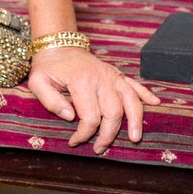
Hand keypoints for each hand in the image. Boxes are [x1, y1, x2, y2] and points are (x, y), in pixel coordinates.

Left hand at [28, 47, 159, 153]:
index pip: (90, 117)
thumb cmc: (48, 66)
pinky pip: (135, 84)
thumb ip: (50, 100)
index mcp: (82, 82)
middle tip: (100, 148)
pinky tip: (155, 103)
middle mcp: (101, 78)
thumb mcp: (37, 82)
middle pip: (113, 113)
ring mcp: (112, 75)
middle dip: (108, 135)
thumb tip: (70, 117)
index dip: (83, 134)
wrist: (58, 45)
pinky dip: (145, 94)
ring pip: (130, 100)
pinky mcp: (116, 73)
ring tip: (135, 138)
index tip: (74, 142)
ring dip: (135, 120)